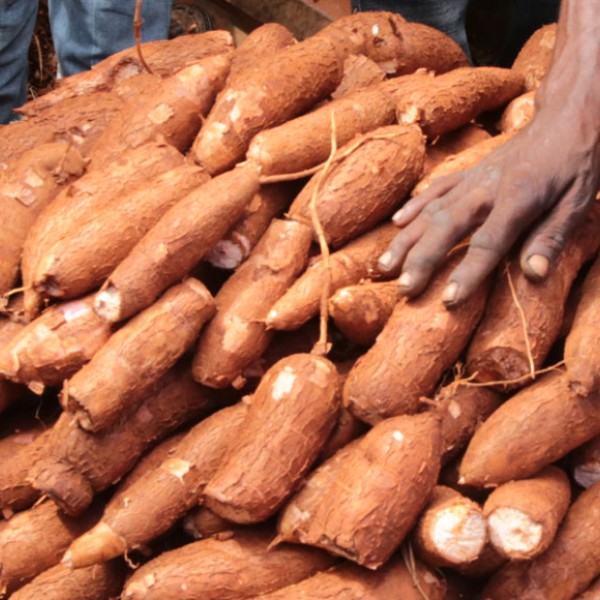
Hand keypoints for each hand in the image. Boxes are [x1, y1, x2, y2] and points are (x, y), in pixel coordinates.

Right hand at [378, 114, 599, 304]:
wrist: (566, 115)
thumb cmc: (576, 162)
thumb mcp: (578, 200)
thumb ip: (552, 237)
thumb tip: (534, 275)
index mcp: (518, 197)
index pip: (488, 242)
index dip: (467, 273)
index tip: (448, 300)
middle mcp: (486, 188)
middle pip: (445, 227)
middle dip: (421, 259)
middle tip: (403, 289)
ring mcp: (472, 178)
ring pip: (430, 210)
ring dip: (405, 239)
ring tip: (384, 266)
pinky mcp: (466, 172)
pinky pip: (435, 190)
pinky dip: (413, 206)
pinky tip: (396, 224)